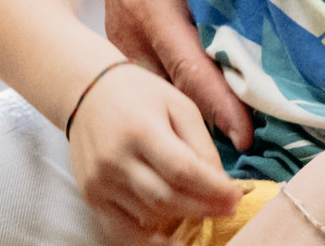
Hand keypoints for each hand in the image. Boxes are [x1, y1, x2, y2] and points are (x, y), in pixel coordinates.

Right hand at [68, 61, 243, 236]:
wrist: (88, 93)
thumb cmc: (140, 95)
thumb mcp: (179, 105)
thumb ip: (200, 143)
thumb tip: (220, 183)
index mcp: (141, 130)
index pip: (183, 170)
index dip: (213, 189)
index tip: (236, 195)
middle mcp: (116, 160)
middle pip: (167, 198)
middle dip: (204, 208)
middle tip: (229, 208)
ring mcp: (100, 182)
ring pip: (149, 215)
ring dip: (182, 218)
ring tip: (205, 211)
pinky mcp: (91, 196)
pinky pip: (122, 228)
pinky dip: (149, 239)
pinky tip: (172, 239)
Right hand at [94, 0, 253, 146]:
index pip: (187, 62)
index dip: (216, 100)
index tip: (244, 133)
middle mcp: (133, 22)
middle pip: (171, 89)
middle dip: (205, 123)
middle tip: (247, 154)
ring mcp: (127, 26)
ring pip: (159, 83)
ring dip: (189, 112)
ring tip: (231, 144)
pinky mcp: (131, 22)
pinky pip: (155, 68)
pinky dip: (177, 91)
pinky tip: (205, 108)